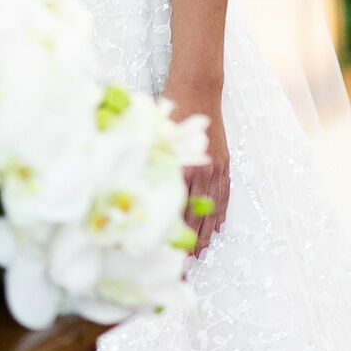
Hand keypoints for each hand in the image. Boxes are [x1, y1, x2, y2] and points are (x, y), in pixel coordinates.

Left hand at [164, 74, 228, 256]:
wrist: (198, 86)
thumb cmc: (169, 108)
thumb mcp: (154, 135)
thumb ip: (147, 159)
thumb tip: (126, 181)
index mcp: (182, 166)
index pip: (177, 207)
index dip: (171, 231)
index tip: (163, 250)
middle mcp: (202, 171)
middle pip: (196, 213)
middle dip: (189, 239)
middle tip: (182, 264)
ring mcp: (216, 168)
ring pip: (212, 208)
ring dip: (206, 232)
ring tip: (199, 253)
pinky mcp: (223, 162)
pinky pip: (224, 195)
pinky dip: (221, 213)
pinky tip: (217, 228)